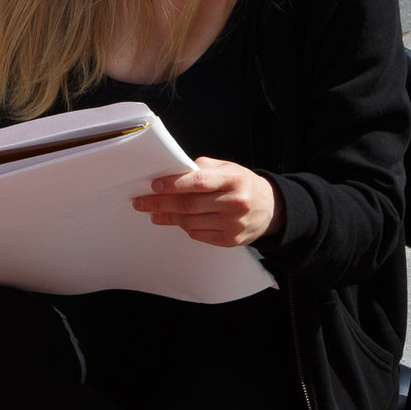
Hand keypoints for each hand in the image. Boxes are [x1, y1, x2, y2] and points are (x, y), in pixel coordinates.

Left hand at [131, 156, 282, 248]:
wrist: (270, 208)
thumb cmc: (241, 184)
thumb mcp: (227, 169)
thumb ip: (201, 169)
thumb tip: (170, 175)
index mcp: (234, 180)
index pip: (198, 181)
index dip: (173, 184)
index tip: (153, 185)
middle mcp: (235, 203)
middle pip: (189, 205)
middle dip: (160, 203)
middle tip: (141, 202)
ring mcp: (233, 224)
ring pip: (190, 222)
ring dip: (168, 217)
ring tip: (153, 212)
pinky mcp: (230, 241)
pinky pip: (198, 234)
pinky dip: (184, 227)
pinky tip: (176, 220)